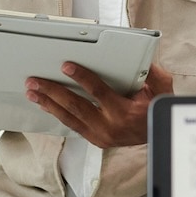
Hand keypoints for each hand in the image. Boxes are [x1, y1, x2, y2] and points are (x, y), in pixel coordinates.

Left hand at [24, 61, 172, 147]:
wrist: (159, 135)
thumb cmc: (158, 109)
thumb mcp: (162, 87)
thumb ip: (151, 71)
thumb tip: (138, 57)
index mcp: (124, 112)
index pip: (98, 92)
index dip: (81, 78)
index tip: (66, 67)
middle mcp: (109, 126)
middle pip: (75, 106)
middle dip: (52, 92)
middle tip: (36, 81)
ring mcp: (101, 136)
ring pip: (69, 118)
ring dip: (48, 104)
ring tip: (33, 93)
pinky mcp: (96, 140)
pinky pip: (72, 126)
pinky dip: (58, 114)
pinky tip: (46, 106)